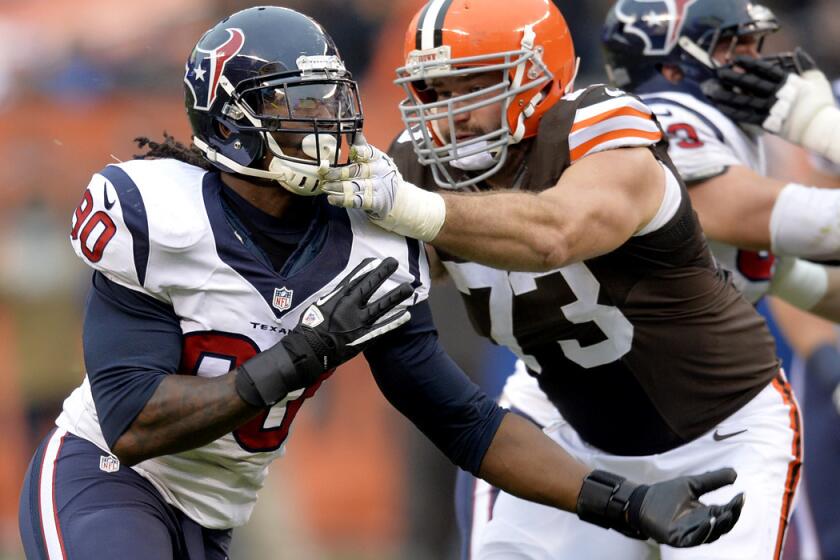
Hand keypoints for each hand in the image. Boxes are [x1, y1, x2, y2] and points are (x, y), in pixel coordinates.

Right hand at [236, 257, 412, 406]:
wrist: (309, 351)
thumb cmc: (310, 328)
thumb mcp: (319, 306)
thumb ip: (335, 297)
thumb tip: (346, 289)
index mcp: (336, 299)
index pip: (354, 279)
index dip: (366, 269)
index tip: (376, 260)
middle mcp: (349, 308)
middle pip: (369, 287)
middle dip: (382, 273)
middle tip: (394, 262)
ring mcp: (358, 323)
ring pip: (381, 306)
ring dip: (396, 296)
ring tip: (409, 288)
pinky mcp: (363, 338)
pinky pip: (382, 329)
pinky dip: (394, 322)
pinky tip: (407, 315)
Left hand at [320, 139, 399, 219]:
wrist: (399, 198)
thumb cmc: (380, 175)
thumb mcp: (375, 160)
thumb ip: (362, 147)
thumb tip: (350, 127)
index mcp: (377, 158)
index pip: (368, 152)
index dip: (361, 151)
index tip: (353, 150)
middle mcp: (378, 172)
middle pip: (356, 171)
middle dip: (338, 172)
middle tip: (325, 174)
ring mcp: (377, 187)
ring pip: (354, 186)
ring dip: (337, 187)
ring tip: (325, 186)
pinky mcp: (375, 202)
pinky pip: (356, 201)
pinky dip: (343, 200)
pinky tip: (332, 199)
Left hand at [577, 468, 743, 547]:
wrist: (642, 501)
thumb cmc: (666, 494)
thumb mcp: (691, 484)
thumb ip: (712, 480)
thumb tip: (735, 473)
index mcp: (706, 513)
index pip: (726, 512)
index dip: (735, 505)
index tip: (742, 495)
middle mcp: (702, 525)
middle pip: (723, 525)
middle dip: (731, 516)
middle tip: (736, 504)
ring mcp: (691, 534)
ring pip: (711, 534)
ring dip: (719, 525)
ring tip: (725, 513)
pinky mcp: (679, 539)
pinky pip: (694, 539)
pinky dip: (703, 532)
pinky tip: (708, 522)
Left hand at [703, 49, 817, 127]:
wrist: (819, 128)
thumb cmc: (820, 104)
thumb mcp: (816, 79)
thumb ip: (806, 64)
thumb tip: (797, 51)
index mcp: (788, 82)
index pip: (765, 70)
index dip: (749, 64)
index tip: (735, 60)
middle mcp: (776, 95)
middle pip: (750, 84)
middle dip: (733, 77)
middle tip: (718, 72)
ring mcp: (770, 109)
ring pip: (743, 100)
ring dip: (726, 94)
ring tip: (712, 90)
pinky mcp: (765, 124)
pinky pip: (744, 116)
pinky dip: (731, 111)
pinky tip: (719, 106)